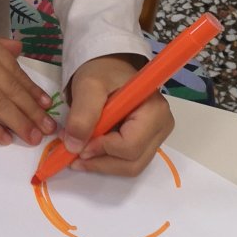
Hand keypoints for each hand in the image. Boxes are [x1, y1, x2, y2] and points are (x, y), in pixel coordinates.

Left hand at [64, 54, 173, 176]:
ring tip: (78, 153)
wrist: (108, 69)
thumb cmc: (102, 72)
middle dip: (101, 162)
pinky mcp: (146, 144)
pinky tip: (89, 151)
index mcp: (154, 110)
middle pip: (133, 162)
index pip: (131, 146)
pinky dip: (106, 162)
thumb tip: (74, 147)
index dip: (102, 149)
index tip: (78, 144)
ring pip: (130, 167)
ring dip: (102, 165)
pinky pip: (127, 163)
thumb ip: (81, 115)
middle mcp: (161, 127)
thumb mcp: (88, 86)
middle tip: (74, 153)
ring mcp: (156, 137)